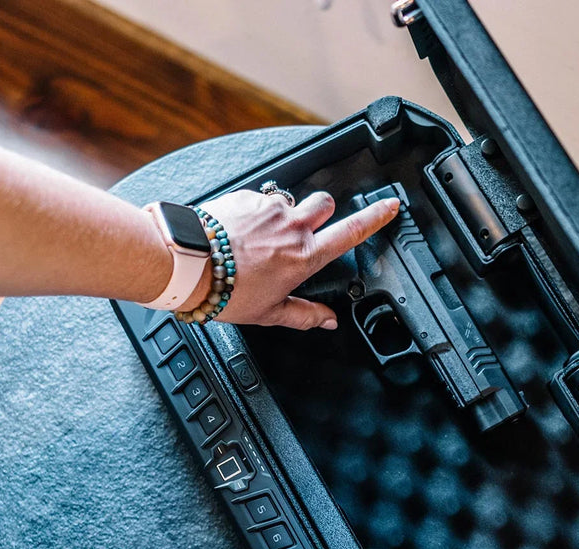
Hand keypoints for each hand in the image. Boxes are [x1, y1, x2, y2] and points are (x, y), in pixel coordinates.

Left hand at [186, 189, 398, 329]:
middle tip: (308, 229)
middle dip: (322, 213)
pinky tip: (240, 232)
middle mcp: (292, 227)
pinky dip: (256, 213)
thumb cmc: (226, 292)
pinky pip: (260, 199)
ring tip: (263, 236)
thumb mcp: (269, 313)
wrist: (188, 264)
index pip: (352, 232)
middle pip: (325, 204)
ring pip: (291, 200)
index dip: (376, 217)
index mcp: (304, 257)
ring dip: (286, 213)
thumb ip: (304, 315)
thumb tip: (328, 321)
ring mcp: (269, 208)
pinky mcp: (246, 197)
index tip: (390, 206)